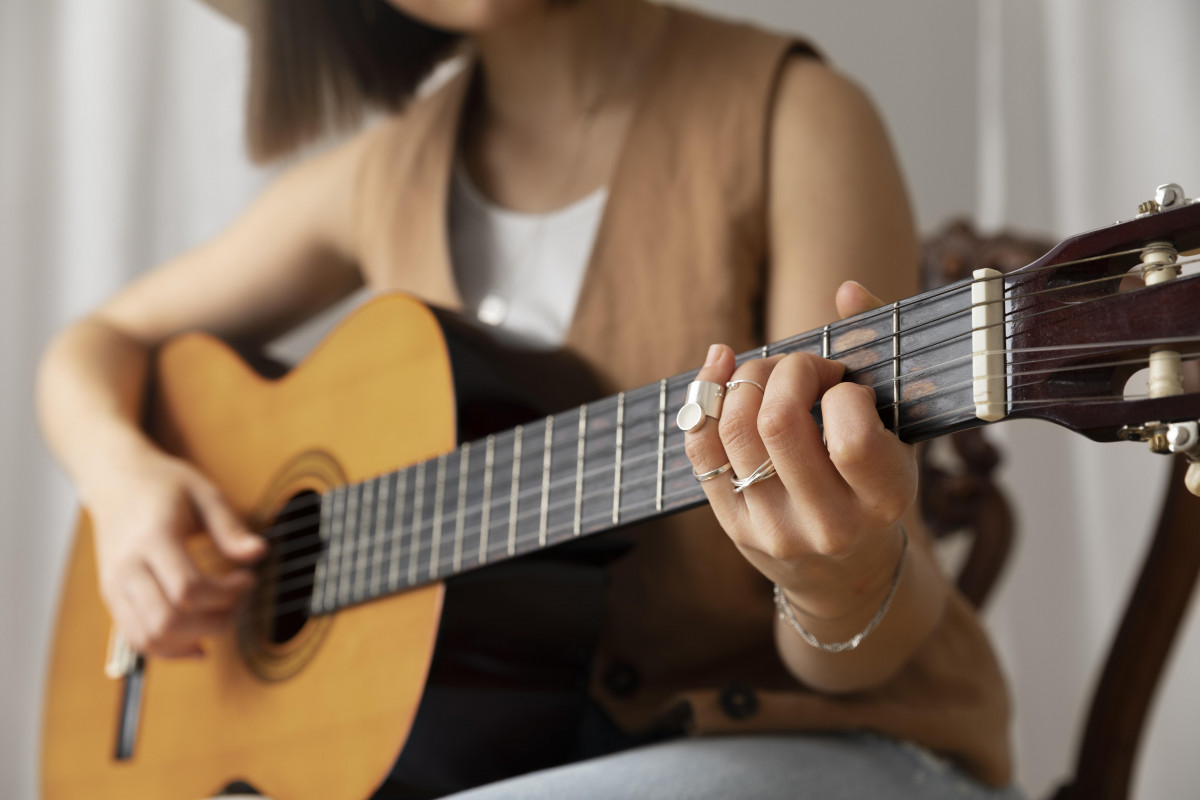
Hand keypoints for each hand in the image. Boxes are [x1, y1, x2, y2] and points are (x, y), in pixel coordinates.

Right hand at [85, 448, 264, 657]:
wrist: (116, 481)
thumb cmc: (163, 485)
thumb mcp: (204, 493)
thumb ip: (230, 527)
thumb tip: (258, 553)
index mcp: (151, 538)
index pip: (187, 589)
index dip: (226, 594)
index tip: (248, 579)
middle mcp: (126, 568)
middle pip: (166, 621)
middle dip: (212, 622)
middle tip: (238, 603)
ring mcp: (114, 587)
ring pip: (148, 638)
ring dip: (192, 639)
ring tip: (220, 618)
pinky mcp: (112, 598)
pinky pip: (136, 639)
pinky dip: (169, 649)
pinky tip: (198, 642)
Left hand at [684, 281, 915, 622]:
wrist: (848, 576)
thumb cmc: (877, 485)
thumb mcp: (899, 432)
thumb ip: (880, 356)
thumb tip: (848, 288)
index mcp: (883, 500)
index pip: (851, 435)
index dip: (841, 391)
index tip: (845, 386)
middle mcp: (828, 524)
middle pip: (778, 423)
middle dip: (785, 370)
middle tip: (801, 367)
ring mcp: (774, 529)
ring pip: (733, 431)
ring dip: (746, 378)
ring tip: (769, 373)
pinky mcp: (733, 527)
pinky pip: (701, 450)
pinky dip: (703, 397)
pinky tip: (720, 367)